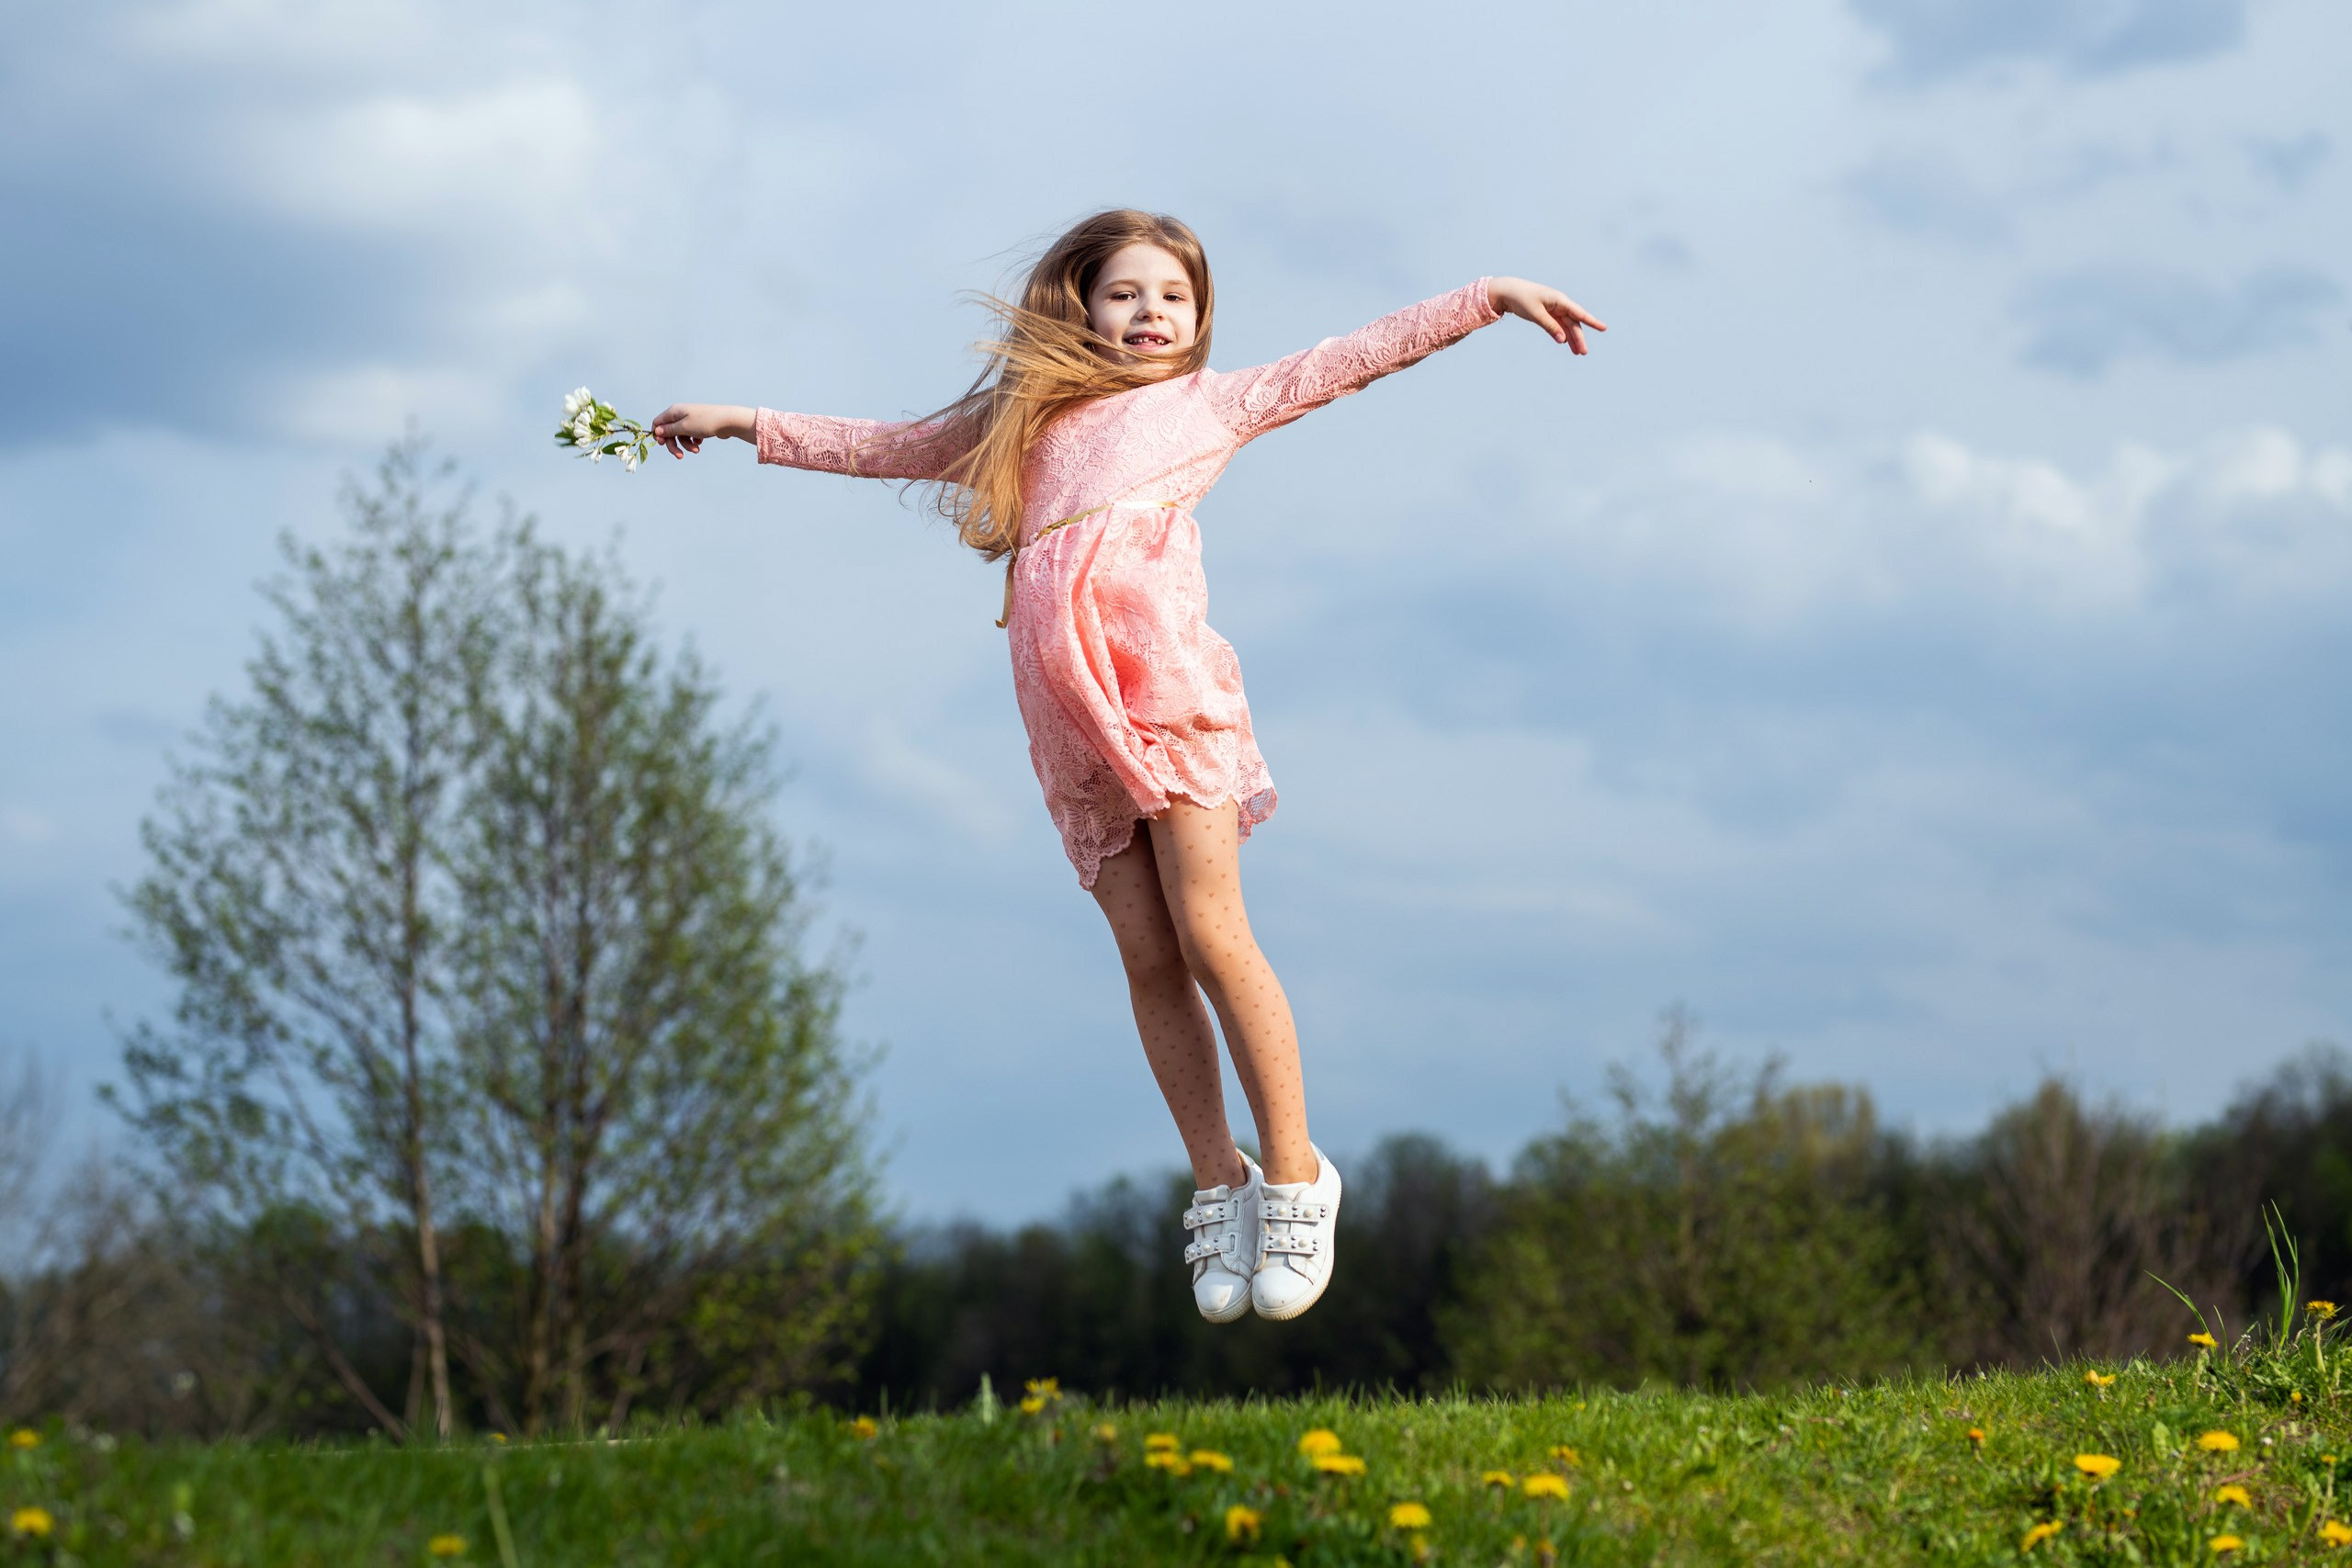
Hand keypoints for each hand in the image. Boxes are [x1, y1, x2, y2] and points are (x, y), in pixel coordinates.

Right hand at [649, 403, 756, 457]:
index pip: (658, 422)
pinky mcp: (698, 426)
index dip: (658, 434)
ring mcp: (690, 420)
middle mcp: (680, 414)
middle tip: (679, 456)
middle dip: (673, 445)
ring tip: (696, 450)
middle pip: (669, 432)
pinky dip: (693, 442)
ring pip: (680, 436)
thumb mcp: (684, 427)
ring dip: (686, 445)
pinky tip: (700, 443)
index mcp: (674, 411)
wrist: (728, 421)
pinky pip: (690, 436)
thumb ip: (669, 430)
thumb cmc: (705, 422)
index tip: (662, 444)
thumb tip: (657, 431)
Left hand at [1488, 278, 1606, 353]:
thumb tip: (1562, 340)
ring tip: (1577, 353)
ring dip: (1571, 339)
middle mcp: (1560, 304)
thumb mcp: (1535, 313)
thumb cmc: (1522, 299)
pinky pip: (1558, 326)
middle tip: (1583, 353)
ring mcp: (1554, 309)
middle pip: (1573, 323)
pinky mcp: (1547, 314)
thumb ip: (1549, 327)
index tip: (1603, 328)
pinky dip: (1562, 335)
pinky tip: (1565, 344)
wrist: (1508, 292)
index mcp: (1559, 300)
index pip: (1579, 313)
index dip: (1592, 321)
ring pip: (1567, 326)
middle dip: (1579, 338)